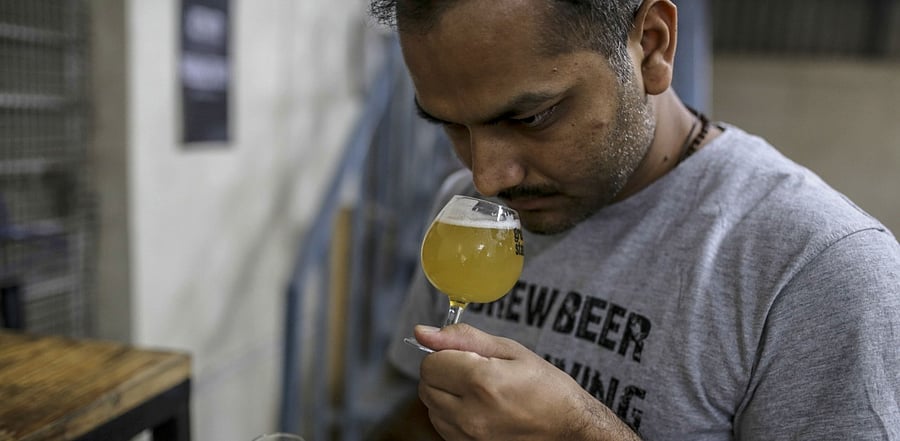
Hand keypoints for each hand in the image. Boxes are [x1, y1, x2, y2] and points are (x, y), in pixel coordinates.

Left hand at [413, 324, 639, 440]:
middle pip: (426, 385)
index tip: (467, 355)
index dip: (445, 353)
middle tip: (474, 370)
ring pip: (430, 406)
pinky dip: (450, 413)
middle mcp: (470, 414)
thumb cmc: (546, 387)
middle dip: (443, 372)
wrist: (568, 428)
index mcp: (482, 383)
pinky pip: (441, 424)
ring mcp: (468, 436)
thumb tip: (422, 332)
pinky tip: (477, 407)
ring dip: (445, 393)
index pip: (431, 362)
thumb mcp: (510, 351)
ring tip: (478, 390)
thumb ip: (462, 339)